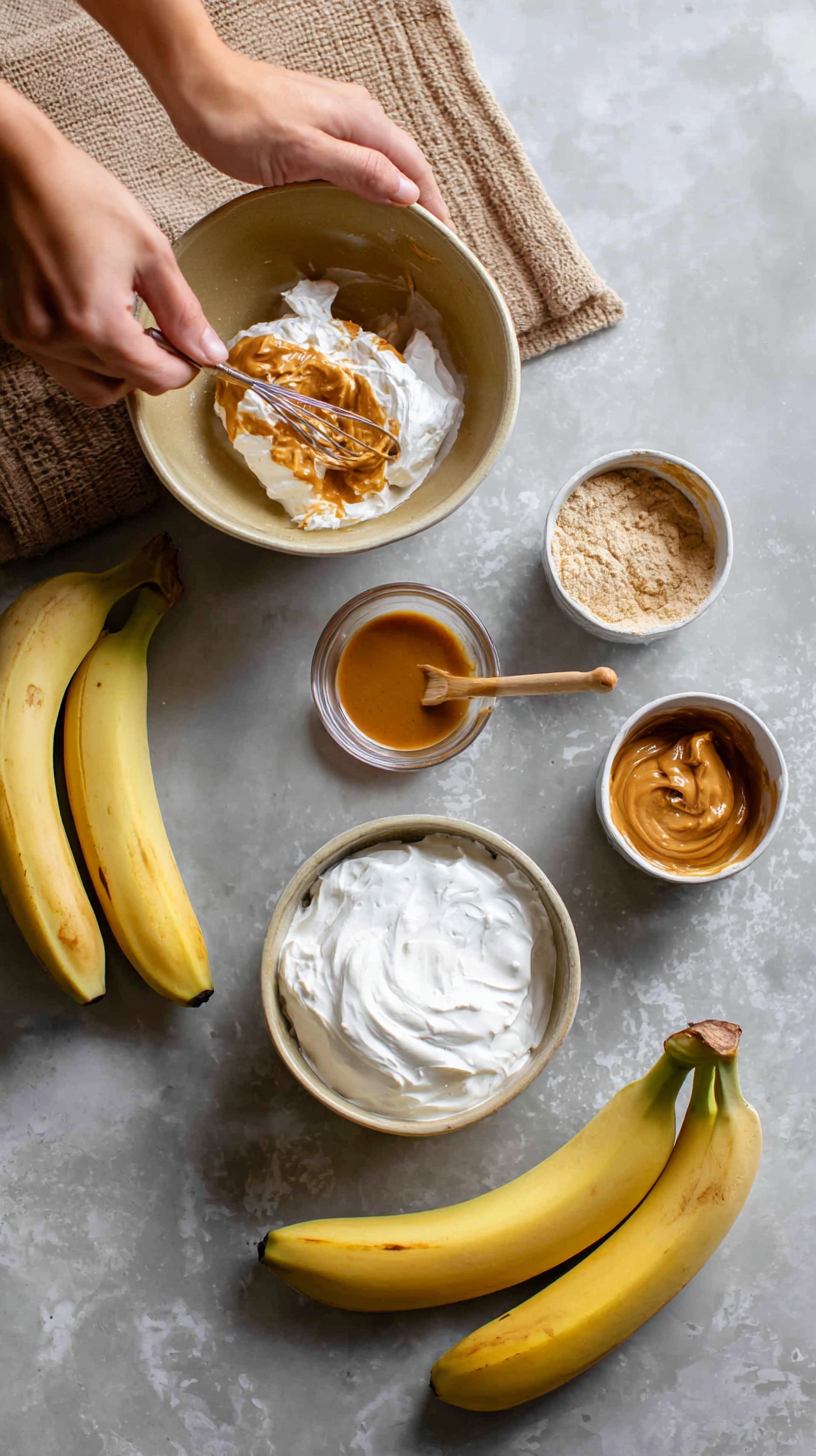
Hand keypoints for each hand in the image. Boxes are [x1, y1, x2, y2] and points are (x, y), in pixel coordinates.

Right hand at [0, 84, 226, 406]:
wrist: (18, 169)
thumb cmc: (79, 196)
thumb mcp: (150, 251)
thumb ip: (183, 312)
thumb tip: (209, 351)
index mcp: (94, 321)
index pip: (153, 378)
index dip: (182, 369)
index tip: (192, 354)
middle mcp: (56, 339)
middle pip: (124, 384)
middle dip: (152, 365)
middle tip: (163, 332)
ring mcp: (30, 337)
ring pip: (92, 386)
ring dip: (119, 369)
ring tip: (129, 327)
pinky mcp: (14, 329)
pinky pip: (62, 366)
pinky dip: (87, 356)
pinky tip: (96, 318)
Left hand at [172, 53, 452, 227]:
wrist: (198, 87)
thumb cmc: (241, 118)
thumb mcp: (305, 153)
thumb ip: (359, 171)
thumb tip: (407, 192)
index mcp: (361, 119)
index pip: (414, 166)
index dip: (434, 204)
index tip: (446, 239)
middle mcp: (355, 115)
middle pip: (402, 163)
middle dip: (420, 201)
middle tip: (429, 244)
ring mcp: (335, 119)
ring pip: (379, 162)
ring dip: (394, 194)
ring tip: (402, 233)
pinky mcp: (314, 128)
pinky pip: (354, 161)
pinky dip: (366, 186)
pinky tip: (358, 208)